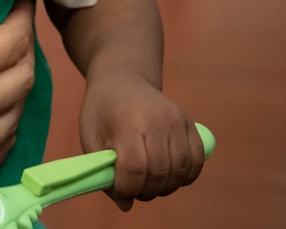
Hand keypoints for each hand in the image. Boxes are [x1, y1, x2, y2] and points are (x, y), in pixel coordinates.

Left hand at [79, 70, 204, 208]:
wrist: (123, 79)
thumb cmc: (102, 110)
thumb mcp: (90, 134)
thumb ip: (102, 170)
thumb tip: (124, 205)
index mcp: (128, 121)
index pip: (135, 167)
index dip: (128, 189)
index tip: (121, 194)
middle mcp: (157, 120)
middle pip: (159, 172)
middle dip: (146, 191)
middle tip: (135, 191)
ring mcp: (178, 121)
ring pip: (180, 171)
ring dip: (165, 187)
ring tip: (149, 183)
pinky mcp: (191, 125)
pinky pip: (196, 162)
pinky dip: (185, 176)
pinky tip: (167, 175)